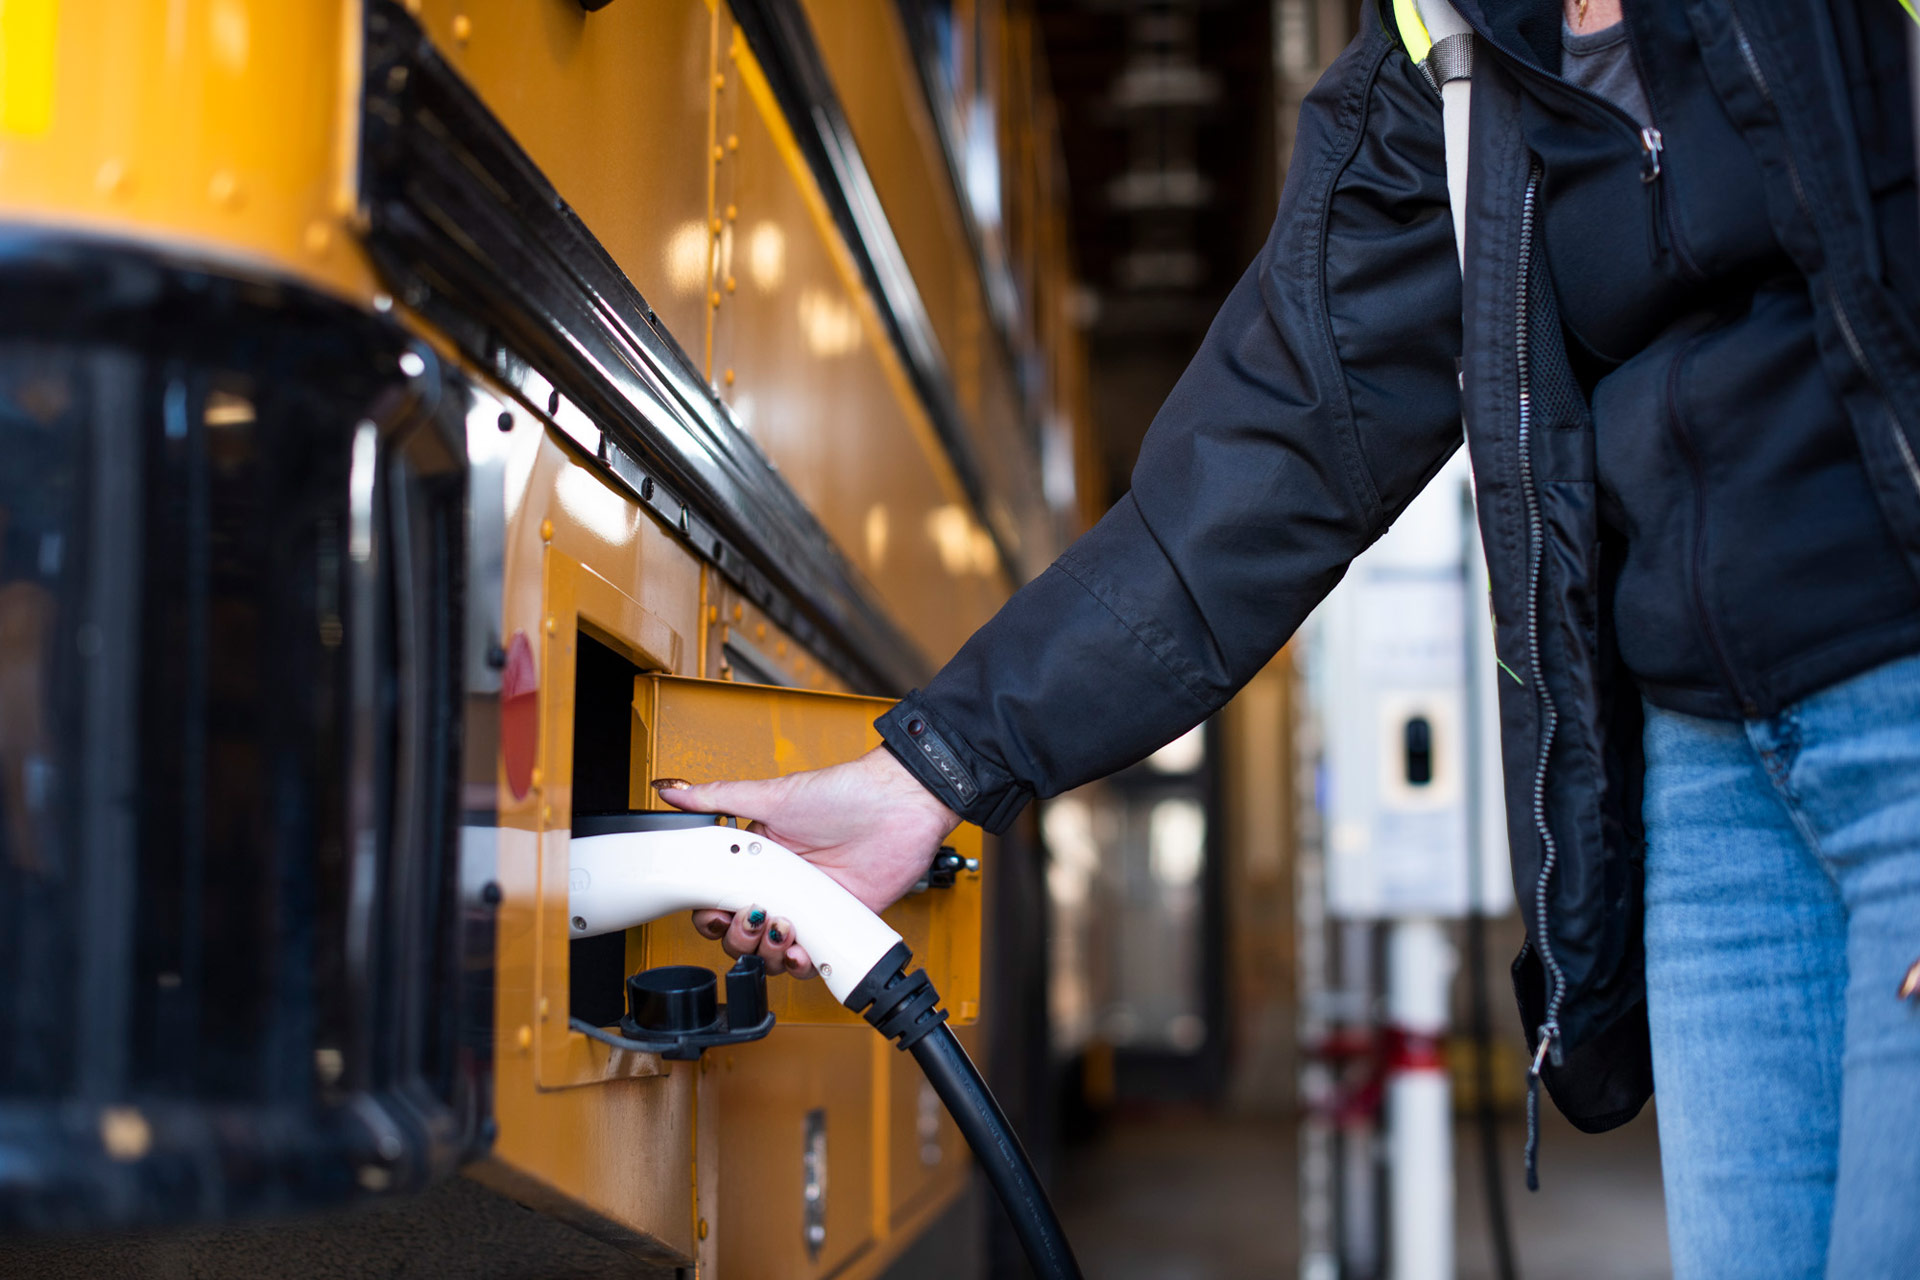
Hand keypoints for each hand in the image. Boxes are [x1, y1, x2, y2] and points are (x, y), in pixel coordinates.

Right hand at [654, 747, 959, 978]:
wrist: (901, 806)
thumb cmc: (845, 794)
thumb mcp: (774, 795)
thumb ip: (720, 797)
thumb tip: (675, 791)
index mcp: (760, 858)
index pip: (720, 898)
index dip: (711, 913)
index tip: (714, 911)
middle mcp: (782, 885)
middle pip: (741, 933)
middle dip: (739, 936)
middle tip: (755, 917)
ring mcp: (809, 907)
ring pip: (772, 952)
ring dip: (768, 952)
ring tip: (782, 930)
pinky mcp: (837, 923)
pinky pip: (811, 958)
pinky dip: (800, 963)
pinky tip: (802, 947)